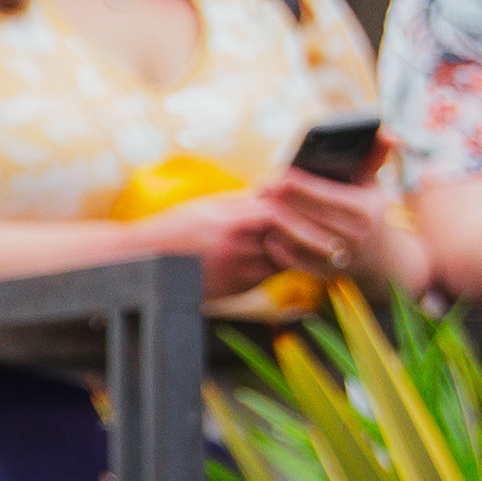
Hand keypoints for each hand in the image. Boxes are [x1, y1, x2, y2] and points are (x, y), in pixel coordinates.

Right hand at [128, 176, 378, 298]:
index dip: (308, 214)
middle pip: (291, 241)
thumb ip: (243, 203)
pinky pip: (264, 279)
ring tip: (317, 257)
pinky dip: (273, 272)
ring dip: (298, 259)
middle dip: (315, 243)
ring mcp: (235, 268)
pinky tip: (273, 268)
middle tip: (339, 248)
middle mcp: (237, 243)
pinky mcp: (233, 288)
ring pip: (282, 262)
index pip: (284, 212)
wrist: (142, 261)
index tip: (328, 217)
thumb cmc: (175, 229)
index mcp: (233, 217)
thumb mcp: (209, 208)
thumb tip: (273, 192)